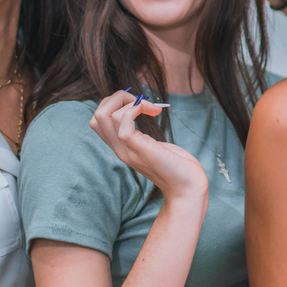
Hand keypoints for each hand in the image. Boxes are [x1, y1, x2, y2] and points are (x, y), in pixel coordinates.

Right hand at [90, 91, 207, 204]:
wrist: (188, 188)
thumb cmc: (177, 165)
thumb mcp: (154, 146)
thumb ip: (143, 133)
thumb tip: (141, 107)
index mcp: (121, 147)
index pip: (98, 120)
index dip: (115, 104)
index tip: (140, 104)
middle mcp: (120, 149)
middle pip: (97, 116)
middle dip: (117, 98)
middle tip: (142, 102)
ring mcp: (128, 150)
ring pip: (104, 116)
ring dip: (129, 102)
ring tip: (151, 108)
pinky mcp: (140, 150)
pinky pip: (123, 124)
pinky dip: (134, 110)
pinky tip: (151, 112)